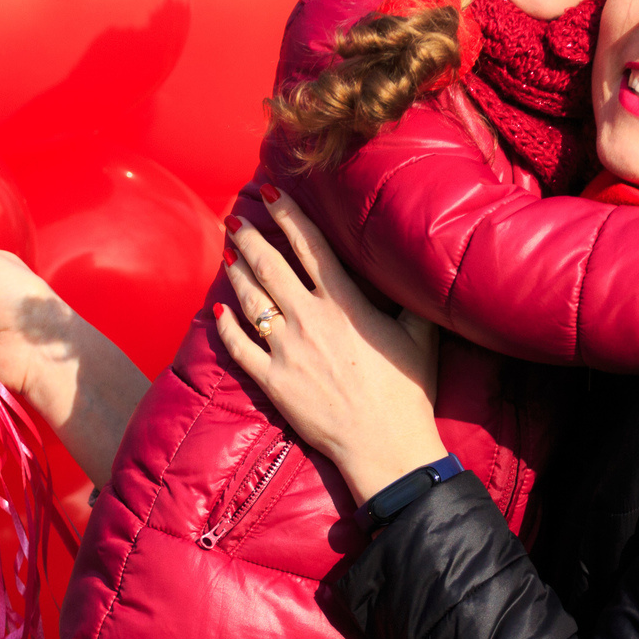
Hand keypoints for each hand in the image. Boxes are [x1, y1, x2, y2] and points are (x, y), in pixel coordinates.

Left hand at [212, 193, 447, 507]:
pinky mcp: (271, 381)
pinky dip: (225, 324)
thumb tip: (413, 266)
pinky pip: (239, 346)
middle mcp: (309, 319)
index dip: (287, 214)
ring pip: (250, 299)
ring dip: (236, 271)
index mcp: (344, 303)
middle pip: (269, 265)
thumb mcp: (420, 334)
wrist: (385, 446)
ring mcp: (286, 350)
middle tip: (236, 217)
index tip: (270, 193)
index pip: (309, 245)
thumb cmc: (408, 391)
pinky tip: (218, 309)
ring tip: (228, 251)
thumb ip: (409, 298)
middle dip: (250, 236)